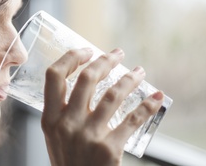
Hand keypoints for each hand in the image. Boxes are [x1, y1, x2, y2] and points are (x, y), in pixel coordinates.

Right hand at [41, 48, 163, 165]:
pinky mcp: (109, 149)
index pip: (54, 76)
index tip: (86, 50)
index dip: (71, 58)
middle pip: (86, 79)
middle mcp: (67, 123)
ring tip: (138, 72)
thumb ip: (61, 110)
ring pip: (112, 95)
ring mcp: (88, 135)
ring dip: (129, 79)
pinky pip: (132, 120)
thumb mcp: (54, 135)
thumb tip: (83, 77)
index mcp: (49, 118)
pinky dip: (147, 105)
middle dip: (104, 61)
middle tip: (117, 53)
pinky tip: (156, 96)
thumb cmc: (68, 161)